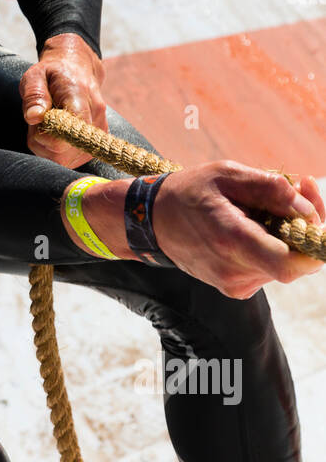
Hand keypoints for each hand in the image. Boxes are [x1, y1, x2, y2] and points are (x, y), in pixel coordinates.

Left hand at [19, 34, 108, 167]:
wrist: (77, 69)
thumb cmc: (52, 74)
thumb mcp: (36, 75)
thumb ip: (34, 94)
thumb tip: (34, 117)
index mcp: (80, 95)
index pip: (71, 129)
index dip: (48, 135)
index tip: (36, 121)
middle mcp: (95, 116)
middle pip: (64, 152)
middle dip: (42, 142)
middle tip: (37, 121)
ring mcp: (99, 132)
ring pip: (66, 160)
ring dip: (46, 148)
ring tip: (45, 125)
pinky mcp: (96, 143)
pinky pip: (70, 160)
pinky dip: (55, 152)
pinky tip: (53, 134)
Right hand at [150, 162, 324, 298]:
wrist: (152, 221)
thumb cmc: (190, 191)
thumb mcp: (227, 174)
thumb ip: (271, 189)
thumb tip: (308, 212)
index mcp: (231, 240)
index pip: (291, 264)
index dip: (315, 245)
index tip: (315, 218)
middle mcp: (234, 271)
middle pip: (296, 261)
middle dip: (305, 226)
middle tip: (301, 187)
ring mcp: (235, 284)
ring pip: (286, 263)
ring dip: (289, 233)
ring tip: (268, 202)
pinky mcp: (236, 287)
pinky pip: (271, 267)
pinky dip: (274, 245)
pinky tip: (257, 222)